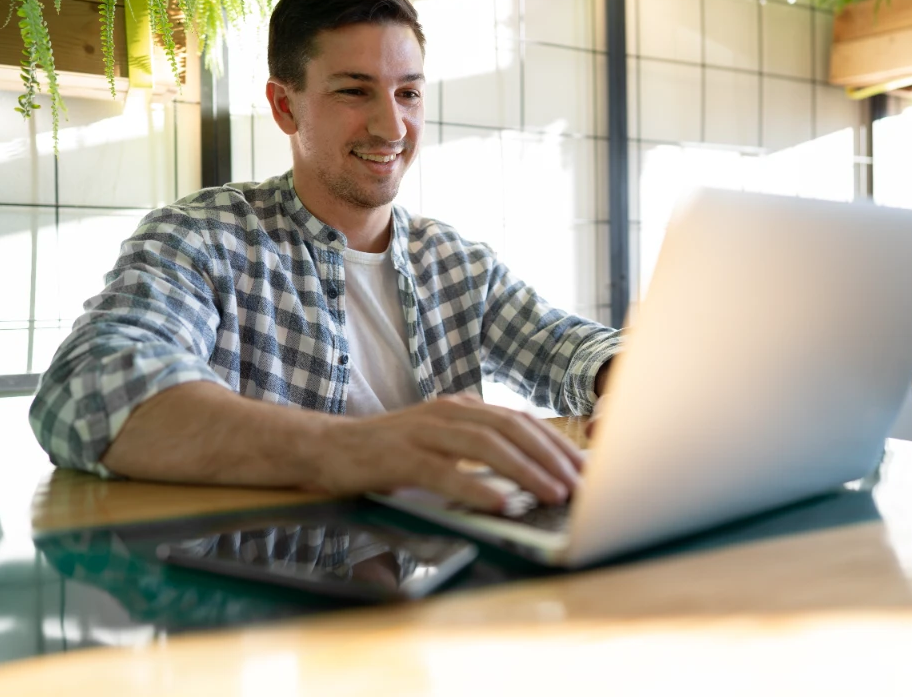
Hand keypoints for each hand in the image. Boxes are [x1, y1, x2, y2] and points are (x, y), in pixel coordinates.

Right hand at [307, 394, 583, 511]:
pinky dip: (476, 487)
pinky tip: (500, 503)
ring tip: (552, 493)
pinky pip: (445, 472)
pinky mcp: (400, 457)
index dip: (555, 443)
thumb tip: (526, 472)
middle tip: (579, 484)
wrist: (327, 447)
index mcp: (461, 407)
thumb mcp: (439, 441)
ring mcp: (423, 432)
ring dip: (525, 470)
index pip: (519, 420)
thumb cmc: (388, 452)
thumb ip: (476, 447)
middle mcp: (447, 413)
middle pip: (510, 428)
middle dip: (551, 456)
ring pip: (485, 446)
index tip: (583, 468)